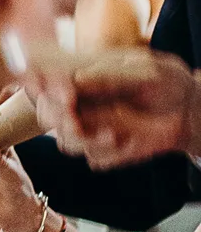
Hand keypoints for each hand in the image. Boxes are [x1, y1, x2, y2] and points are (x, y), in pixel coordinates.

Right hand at [31, 48, 200, 168]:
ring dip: (86, 141)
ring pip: (66, 142)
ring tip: (114, 136)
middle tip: (78, 122)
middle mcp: (80, 103)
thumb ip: (110, 76)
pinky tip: (130, 142)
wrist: (190, 112)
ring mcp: (90, 128)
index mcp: (82, 77)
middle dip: (60, 120)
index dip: (45, 88)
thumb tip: (76, 79)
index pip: (46, 81)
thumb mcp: (144, 72)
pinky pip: (94, 159)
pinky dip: (110, 154)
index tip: (66, 96)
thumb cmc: (168, 83)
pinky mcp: (104, 150)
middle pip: (45, 114)